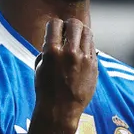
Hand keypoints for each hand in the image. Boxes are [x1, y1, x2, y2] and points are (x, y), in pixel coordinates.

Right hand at [33, 18, 97, 132]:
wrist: (60, 110)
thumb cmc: (46, 89)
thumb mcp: (40, 67)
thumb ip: (46, 50)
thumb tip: (54, 38)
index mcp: (51, 51)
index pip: (55, 23)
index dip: (55, 26)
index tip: (56, 31)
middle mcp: (69, 52)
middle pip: (74, 24)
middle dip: (70, 26)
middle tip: (68, 32)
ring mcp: (83, 58)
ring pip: (87, 32)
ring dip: (80, 33)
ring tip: (76, 40)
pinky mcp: (93, 65)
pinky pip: (92, 46)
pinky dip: (86, 45)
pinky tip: (82, 52)